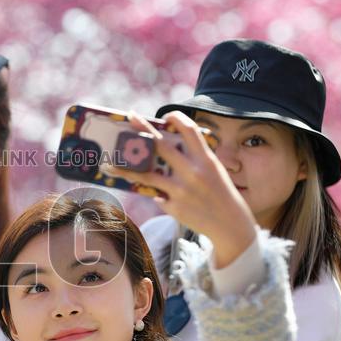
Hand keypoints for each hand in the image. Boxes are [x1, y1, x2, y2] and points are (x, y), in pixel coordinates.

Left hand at [104, 112, 256, 267]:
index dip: (176, 119)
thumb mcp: (213, 171)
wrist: (230, 225)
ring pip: (146, 175)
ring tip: (109, 164)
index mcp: (207, 160)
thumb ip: (193, 158)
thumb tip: (162, 147)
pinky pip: (156, 195)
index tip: (165, 116)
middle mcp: (193, 173)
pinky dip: (154, 193)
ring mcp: (182, 190)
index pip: (190, 130)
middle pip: (162, 146)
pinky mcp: (174, 207)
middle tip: (130, 117)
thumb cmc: (219, 193)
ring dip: (125, 168)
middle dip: (143, 129)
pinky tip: (158, 195)